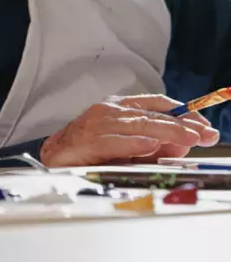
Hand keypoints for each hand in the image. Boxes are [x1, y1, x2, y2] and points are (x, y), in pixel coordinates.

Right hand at [39, 93, 220, 166]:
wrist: (55, 157)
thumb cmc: (90, 150)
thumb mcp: (129, 147)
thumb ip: (157, 146)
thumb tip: (184, 145)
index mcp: (120, 107)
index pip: (158, 104)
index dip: (184, 113)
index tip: (205, 126)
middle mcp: (110, 111)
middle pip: (152, 115)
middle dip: (182, 125)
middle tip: (205, 134)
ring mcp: (97, 124)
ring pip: (137, 125)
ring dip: (166, 131)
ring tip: (188, 138)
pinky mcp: (87, 141)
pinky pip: (114, 141)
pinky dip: (133, 143)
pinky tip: (151, 145)